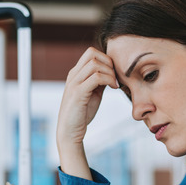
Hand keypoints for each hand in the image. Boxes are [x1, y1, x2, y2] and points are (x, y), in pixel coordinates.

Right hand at [57, 47, 119, 178]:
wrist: (69, 131)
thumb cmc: (82, 113)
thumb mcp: (93, 93)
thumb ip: (100, 82)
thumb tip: (112, 72)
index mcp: (76, 73)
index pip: (91, 53)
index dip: (106, 59)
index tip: (114, 74)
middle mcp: (73, 75)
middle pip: (92, 53)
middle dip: (109, 63)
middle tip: (116, 77)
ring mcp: (74, 83)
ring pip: (94, 63)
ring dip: (110, 72)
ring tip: (115, 84)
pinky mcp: (78, 93)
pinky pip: (96, 77)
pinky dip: (108, 80)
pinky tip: (113, 88)